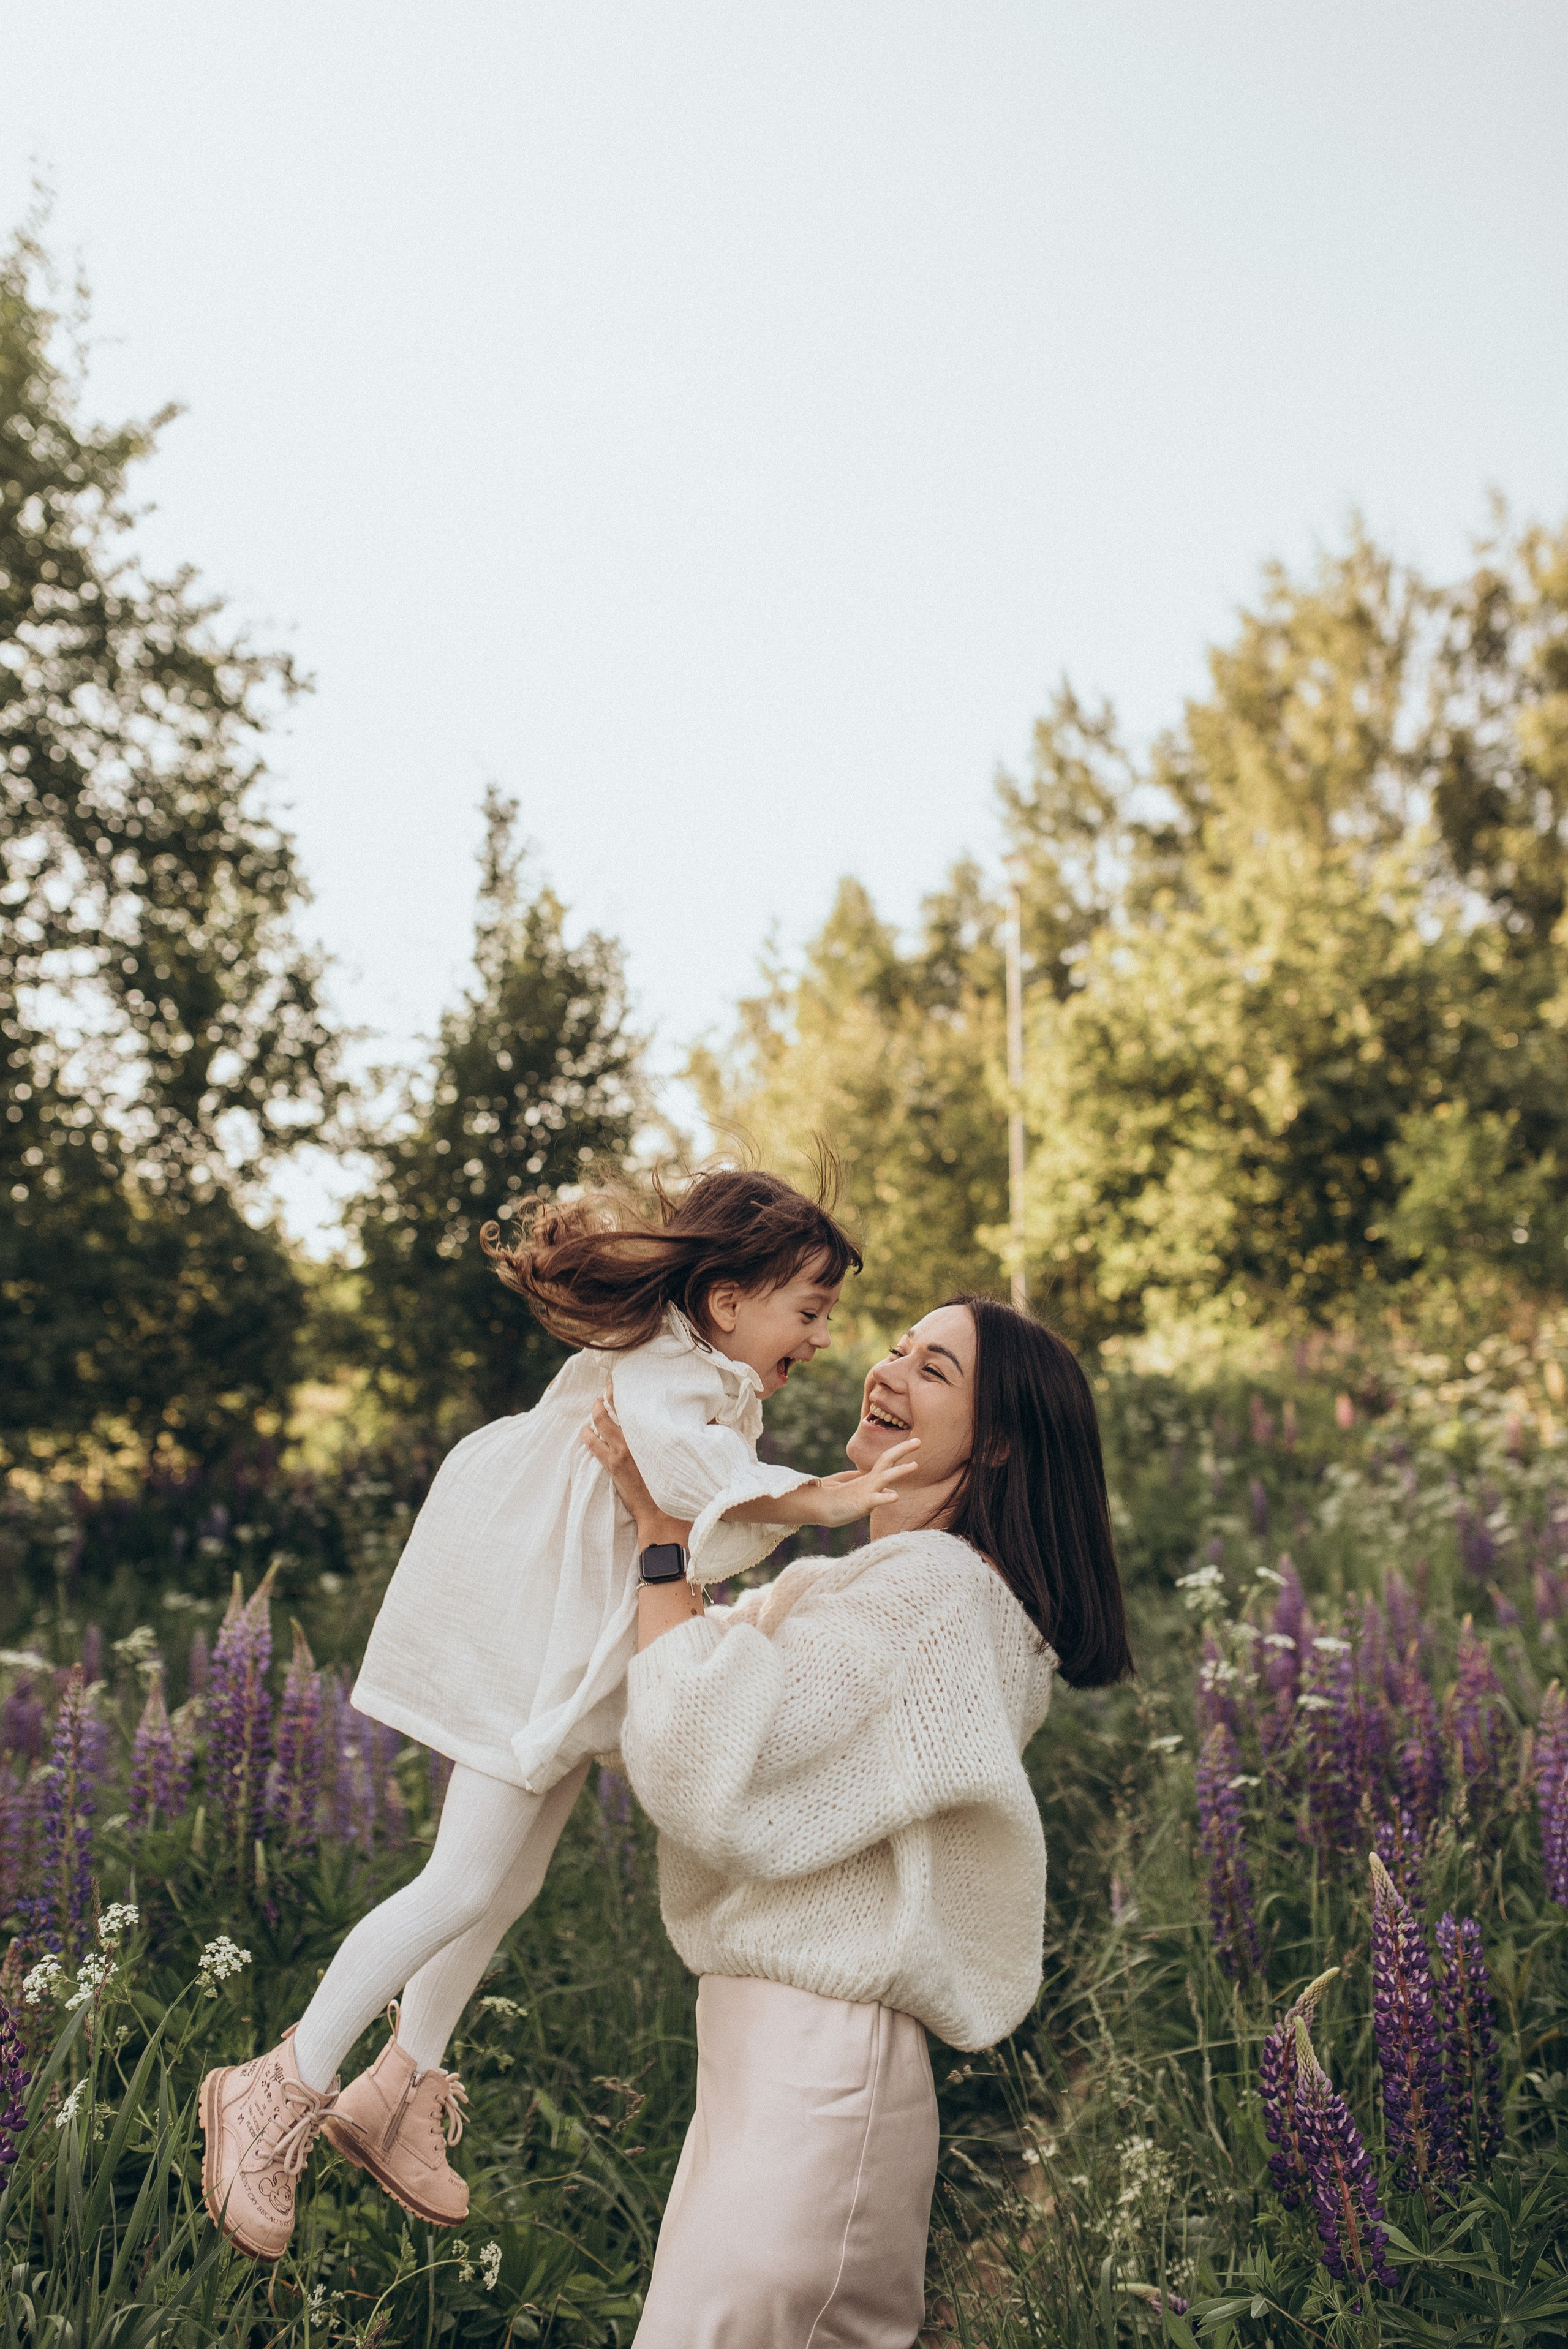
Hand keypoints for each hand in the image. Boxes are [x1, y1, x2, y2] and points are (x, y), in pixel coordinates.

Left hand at [581, 1392, 692, 1548]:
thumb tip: (711, 1417)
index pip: (629, 1406)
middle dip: (603, 1398)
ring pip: (597, 1425)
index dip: (620, 1392)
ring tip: (595, 1407)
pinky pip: (593, 1446)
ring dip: (594, 1415)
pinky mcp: (612, 1468)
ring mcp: (618, 1455)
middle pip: (608, 1411)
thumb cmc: (681, 1485)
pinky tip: (587, 1431)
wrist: (664, 1516)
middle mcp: (631, 1441)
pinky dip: (588, 1435)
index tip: (619, 1382)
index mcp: (649, 1435)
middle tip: (606, 1390)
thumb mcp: (690, 1454)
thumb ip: (696, 1433)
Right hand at [805, 1437, 920, 1526]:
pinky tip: (896, 1497)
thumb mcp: (859, 1494)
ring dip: (900, 1471)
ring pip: (884, 1478)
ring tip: (915, 1465)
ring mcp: (865, 1491)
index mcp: (869, 1478)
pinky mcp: (860, 1504)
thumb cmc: (835, 1500)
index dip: (901, 1449)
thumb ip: (875, 1491)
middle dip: (902, 1450)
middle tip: (919, 1440)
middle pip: (887, 1460)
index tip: (916, 1441)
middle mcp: (869, 1481)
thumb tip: (893, 1491)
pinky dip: (885, 1497)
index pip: (887, 1459)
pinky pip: (875, 1500)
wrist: (816, 1507)